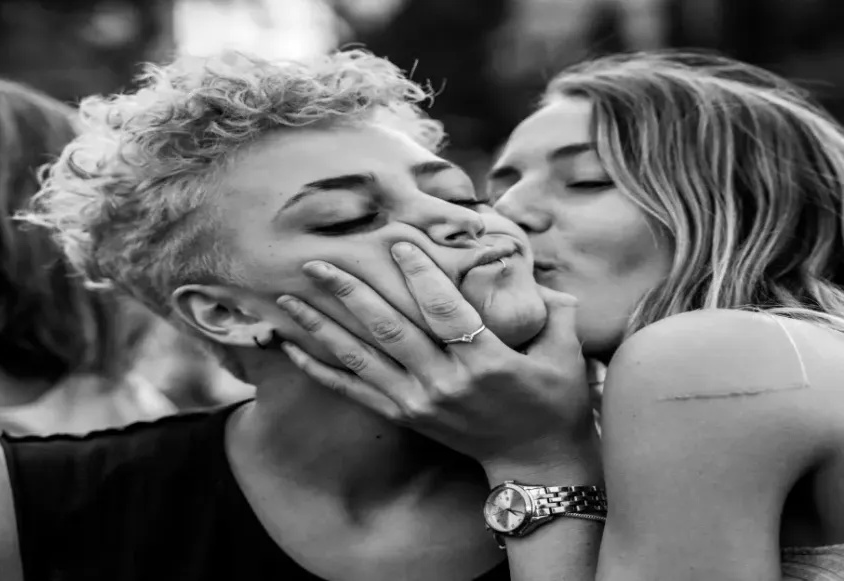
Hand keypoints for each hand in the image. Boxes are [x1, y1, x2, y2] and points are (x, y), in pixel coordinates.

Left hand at [277, 242, 598, 479]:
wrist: (536, 465)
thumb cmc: (555, 403)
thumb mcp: (565, 354)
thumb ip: (554, 310)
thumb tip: (539, 273)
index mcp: (485, 361)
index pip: (444, 309)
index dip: (419, 274)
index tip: (395, 242)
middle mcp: (445, 382)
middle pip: (389, 329)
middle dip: (349, 292)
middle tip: (316, 261)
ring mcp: (419, 402)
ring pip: (363, 358)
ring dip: (322, 326)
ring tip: (289, 297)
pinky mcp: (405, 417)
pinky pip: (354, 391)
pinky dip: (321, 370)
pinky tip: (292, 348)